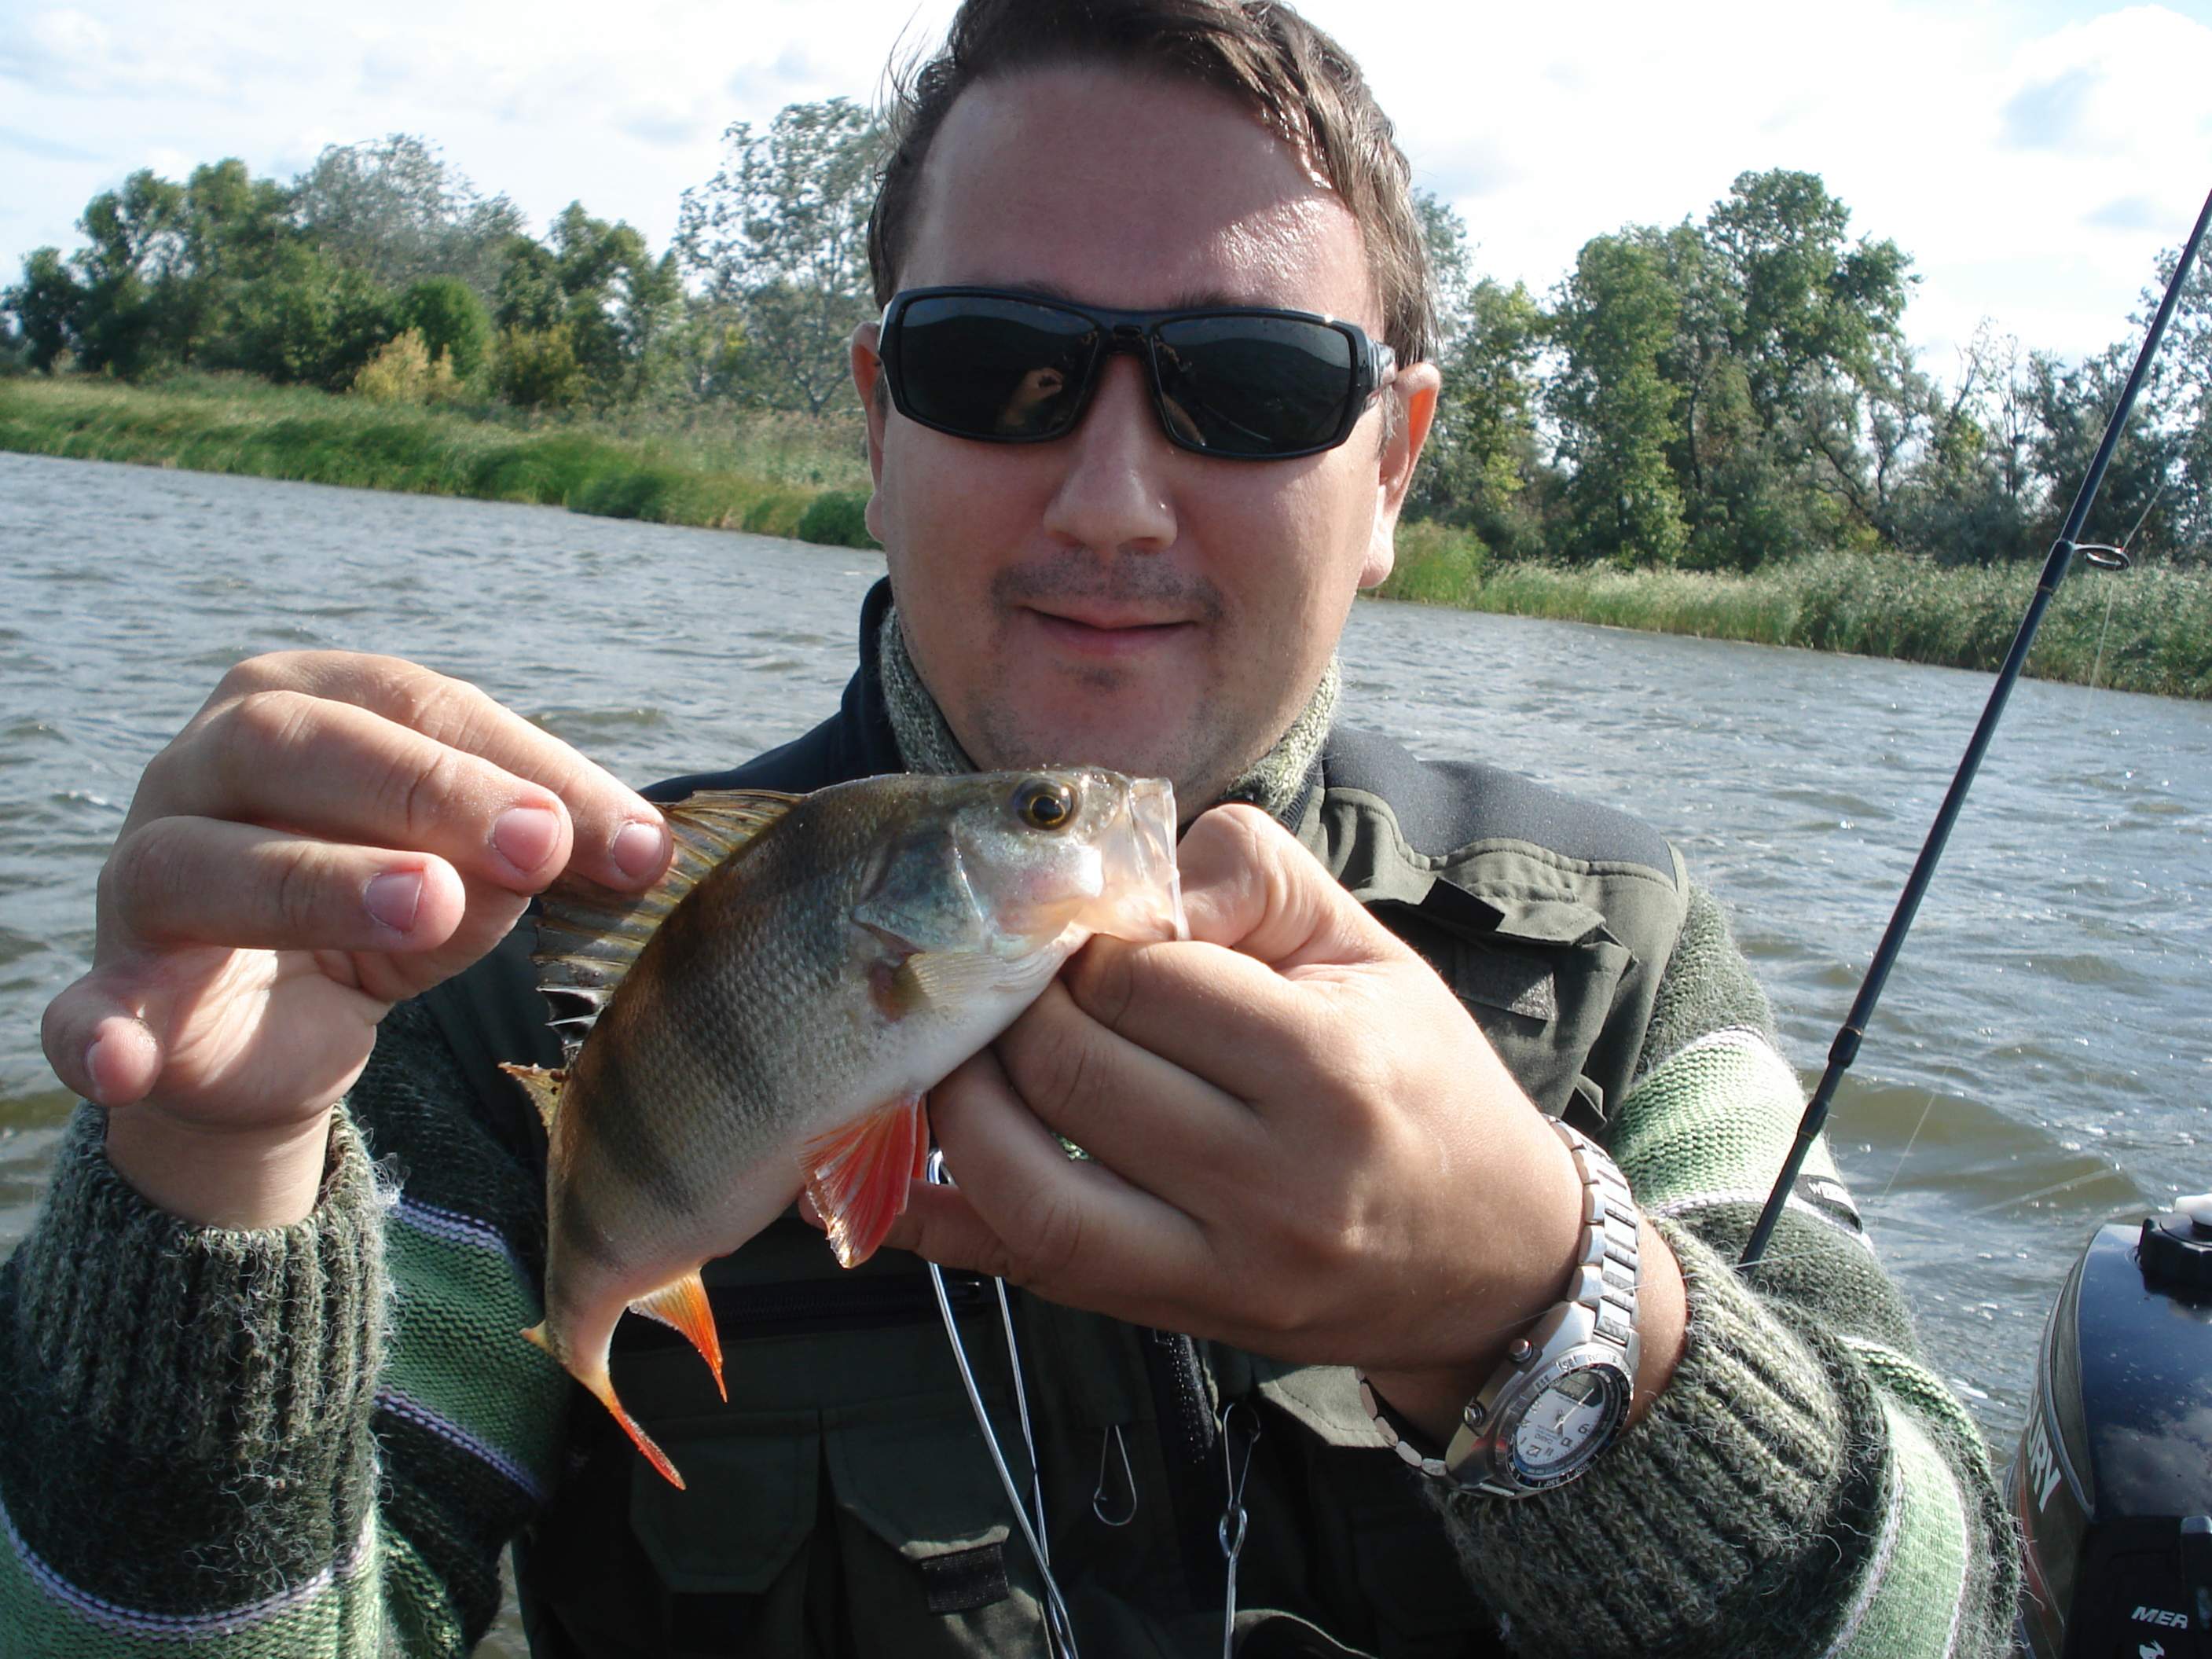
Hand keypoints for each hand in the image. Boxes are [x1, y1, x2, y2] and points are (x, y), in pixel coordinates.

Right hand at [39, 652, 670, 1226]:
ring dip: (316, 884)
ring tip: (426, 907)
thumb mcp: (475, 874)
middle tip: (533, 847)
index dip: (531, 767)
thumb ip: (533, 853)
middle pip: (301, 746)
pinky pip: (87, 1010)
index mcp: (304, 700)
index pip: (422, 705)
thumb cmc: (387, 905)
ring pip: (204, 862)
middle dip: (426, 792)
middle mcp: (205, 762)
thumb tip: (636, 851)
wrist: (274, 1029)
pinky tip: (121, 1062)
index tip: (634, 841)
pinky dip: (96, 1033)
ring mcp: (144, 873)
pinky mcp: (115, 991)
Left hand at [880, 804, 1682, 1429]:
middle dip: (1016, 1009)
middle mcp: (1276, 1182)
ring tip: (961, 1051)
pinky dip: (943, 1221)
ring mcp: (1224, 1270)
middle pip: (1069, 1072)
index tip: (1081, 932)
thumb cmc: (1422, 1081)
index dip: (1085, 942)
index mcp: (1330, 1067)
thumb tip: (1123, 875)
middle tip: (1012, 981)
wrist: (1495, 1259)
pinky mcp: (1182, 1321)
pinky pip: (1029, 1273)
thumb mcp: (1367, 947)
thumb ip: (1250, 874)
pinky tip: (893, 1168)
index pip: (1139, 980)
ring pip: (1026, 1185)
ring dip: (962, 1103)